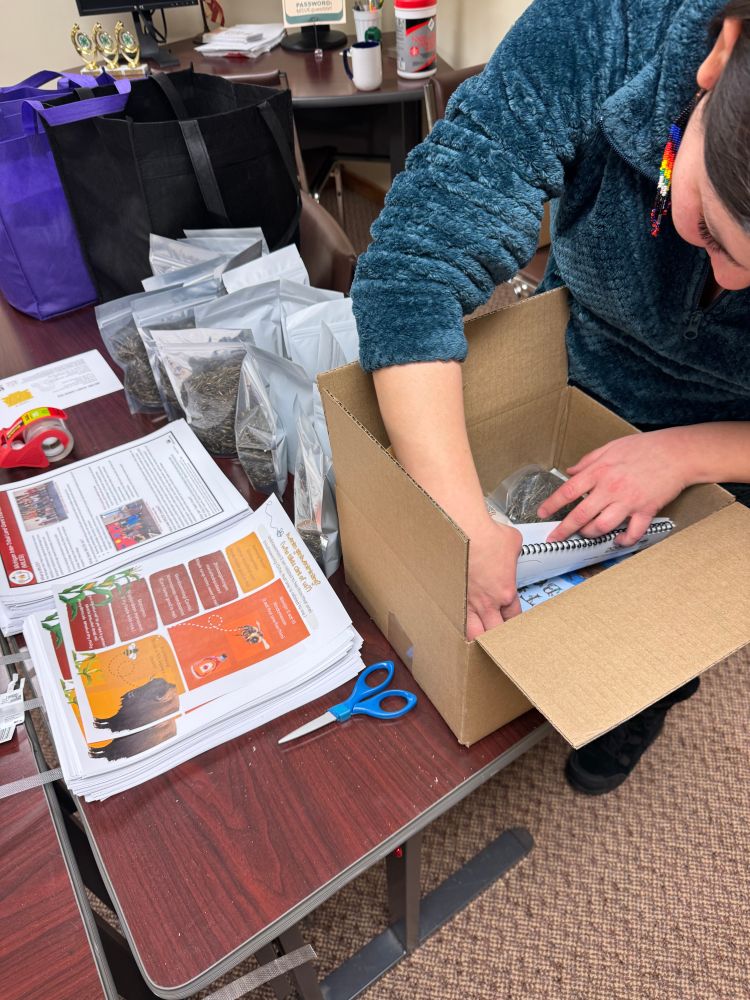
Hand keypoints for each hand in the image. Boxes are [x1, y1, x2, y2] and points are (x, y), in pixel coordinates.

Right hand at [466, 521, 522, 640]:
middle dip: (497, 636)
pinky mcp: (451, 595)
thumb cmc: (486, 534)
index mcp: (506, 592)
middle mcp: (487, 602)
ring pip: (473, 633)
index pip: (513, 616)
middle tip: (497, 636)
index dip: (513, 621)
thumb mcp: (513, 543)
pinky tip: (455, 627)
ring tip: (477, 639)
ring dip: (477, 636)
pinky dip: (457, 625)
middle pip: (495, 632)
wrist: (465, 530)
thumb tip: (509, 553)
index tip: (509, 620)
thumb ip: (513, 555)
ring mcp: (467, 601)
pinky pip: (455, 618)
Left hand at [537, 430, 688, 545]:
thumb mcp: (610, 447)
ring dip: (590, 534)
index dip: (552, 504)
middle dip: (564, 530)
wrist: (676, 452)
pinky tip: (617, 540)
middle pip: (580, 515)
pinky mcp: (646, 510)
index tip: (542, 513)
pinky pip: (632, 533)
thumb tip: (571, 471)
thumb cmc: (645, 447)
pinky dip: (623, 540)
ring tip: (586, 534)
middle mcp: (610, 488)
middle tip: (554, 538)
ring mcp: (628, 501)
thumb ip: (588, 460)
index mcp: (599, 471)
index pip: (568, 491)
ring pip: (601, 527)